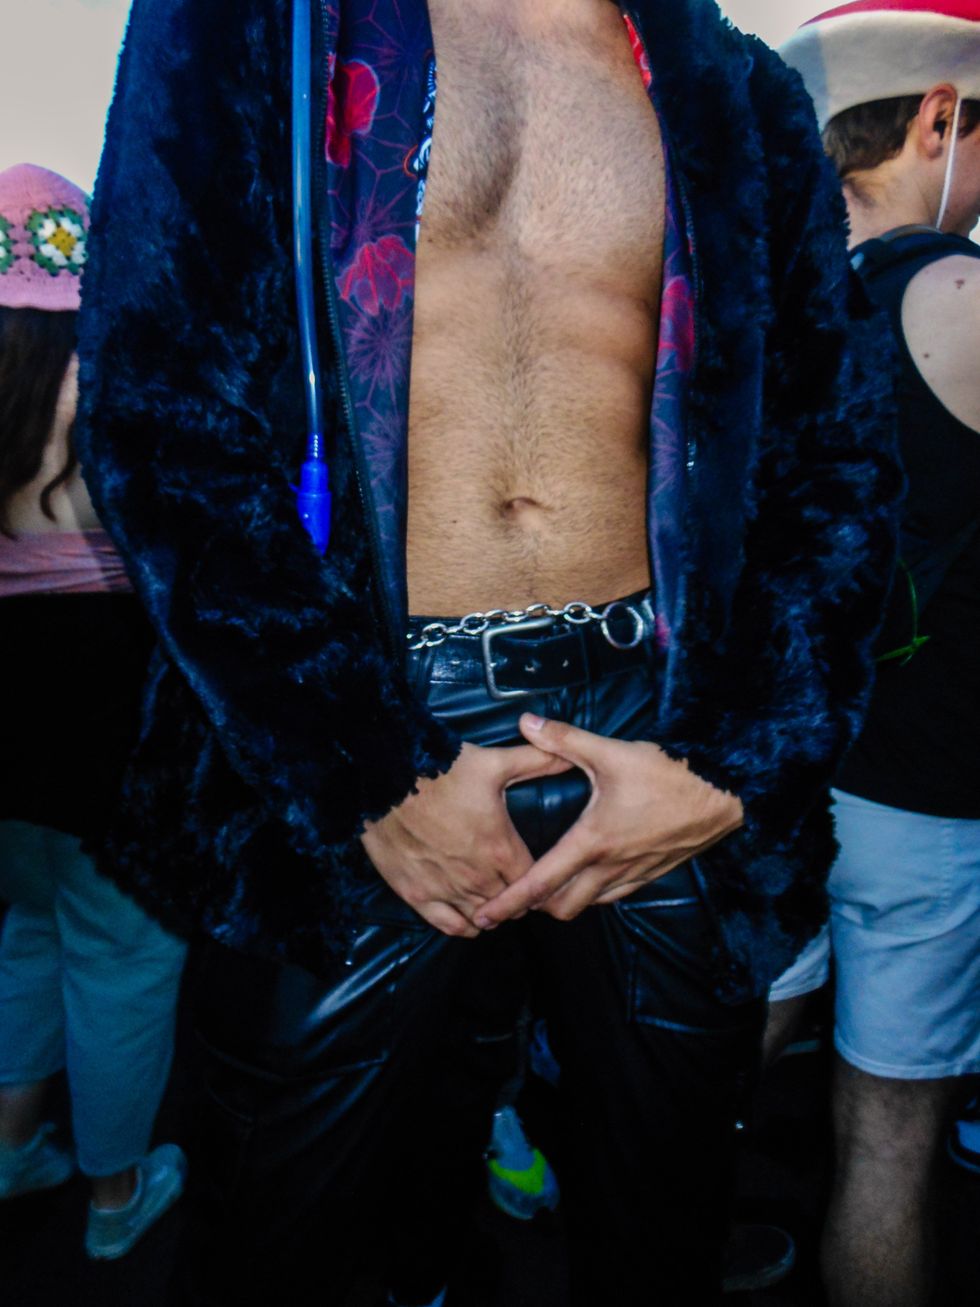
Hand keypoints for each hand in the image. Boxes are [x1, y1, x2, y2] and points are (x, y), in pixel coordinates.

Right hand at [361, 741, 573, 937]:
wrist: (386, 777)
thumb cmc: (441, 770)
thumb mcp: (494, 763)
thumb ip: (536, 762)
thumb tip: (569, 754)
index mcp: (501, 849)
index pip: (536, 882)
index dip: (541, 878)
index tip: (539, 871)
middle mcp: (477, 877)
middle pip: (513, 904)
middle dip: (519, 895)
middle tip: (516, 881)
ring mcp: (446, 890)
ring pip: (484, 919)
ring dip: (493, 911)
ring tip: (493, 896)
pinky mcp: (417, 895)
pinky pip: (450, 927)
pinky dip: (464, 925)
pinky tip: (468, 914)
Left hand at [474, 714, 743, 927]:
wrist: (722, 793)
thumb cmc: (668, 774)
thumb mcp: (611, 752)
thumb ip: (564, 740)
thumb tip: (526, 722)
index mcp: (593, 841)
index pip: (541, 882)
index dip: (510, 901)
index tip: (486, 915)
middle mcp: (610, 867)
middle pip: (562, 907)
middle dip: (535, 907)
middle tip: (515, 895)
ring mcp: (633, 875)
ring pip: (590, 905)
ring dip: (566, 901)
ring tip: (547, 888)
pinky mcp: (652, 874)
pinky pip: (615, 896)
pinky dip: (594, 893)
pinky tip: (588, 876)